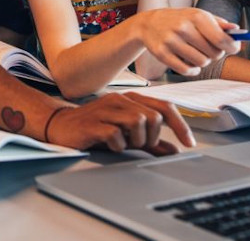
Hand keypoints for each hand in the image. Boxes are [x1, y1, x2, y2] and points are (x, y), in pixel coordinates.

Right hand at [46, 93, 194, 154]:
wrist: (60, 126)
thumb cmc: (95, 127)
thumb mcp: (126, 133)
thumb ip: (150, 141)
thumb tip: (173, 151)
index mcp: (130, 99)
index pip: (164, 106)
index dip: (180, 125)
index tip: (189, 143)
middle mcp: (119, 100)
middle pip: (153, 117)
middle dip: (152, 137)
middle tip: (139, 145)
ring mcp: (105, 109)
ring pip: (138, 123)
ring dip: (136, 141)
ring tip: (124, 144)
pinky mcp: (93, 123)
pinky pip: (116, 135)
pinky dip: (118, 145)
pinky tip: (109, 145)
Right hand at [135, 8, 240, 75]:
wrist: (148, 23)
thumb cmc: (178, 20)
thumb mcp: (198, 15)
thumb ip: (219, 23)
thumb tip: (237, 31)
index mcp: (196, 16)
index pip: (222, 39)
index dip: (232, 47)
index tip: (233, 48)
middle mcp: (183, 28)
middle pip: (214, 53)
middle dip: (215, 54)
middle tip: (209, 49)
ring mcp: (171, 41)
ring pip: (201, 63)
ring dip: (203, 61)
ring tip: (196, 54)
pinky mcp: (162, 53)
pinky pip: (186, 70)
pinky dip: (192, 70)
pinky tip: (190, 63)